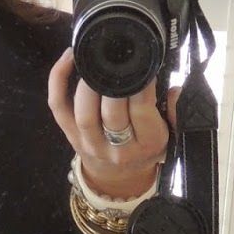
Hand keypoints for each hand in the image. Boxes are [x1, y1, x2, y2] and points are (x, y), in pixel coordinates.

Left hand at [48, 46, 180, 198]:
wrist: (118, 176)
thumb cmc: (146, 147)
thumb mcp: (171, 134)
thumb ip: (175, 111)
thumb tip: (175, 90)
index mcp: (147, 145)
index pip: (142, 111)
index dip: (141, 85)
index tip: (143, 64)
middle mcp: (117, 149)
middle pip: (111, 113)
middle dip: (113, 83)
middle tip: (117, 59)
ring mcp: (90, 144)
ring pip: (84, 113)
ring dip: (88, 84)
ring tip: (94, 59)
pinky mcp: (69, 135)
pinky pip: (58, 106)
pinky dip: (58, 80)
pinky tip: (69, 57)